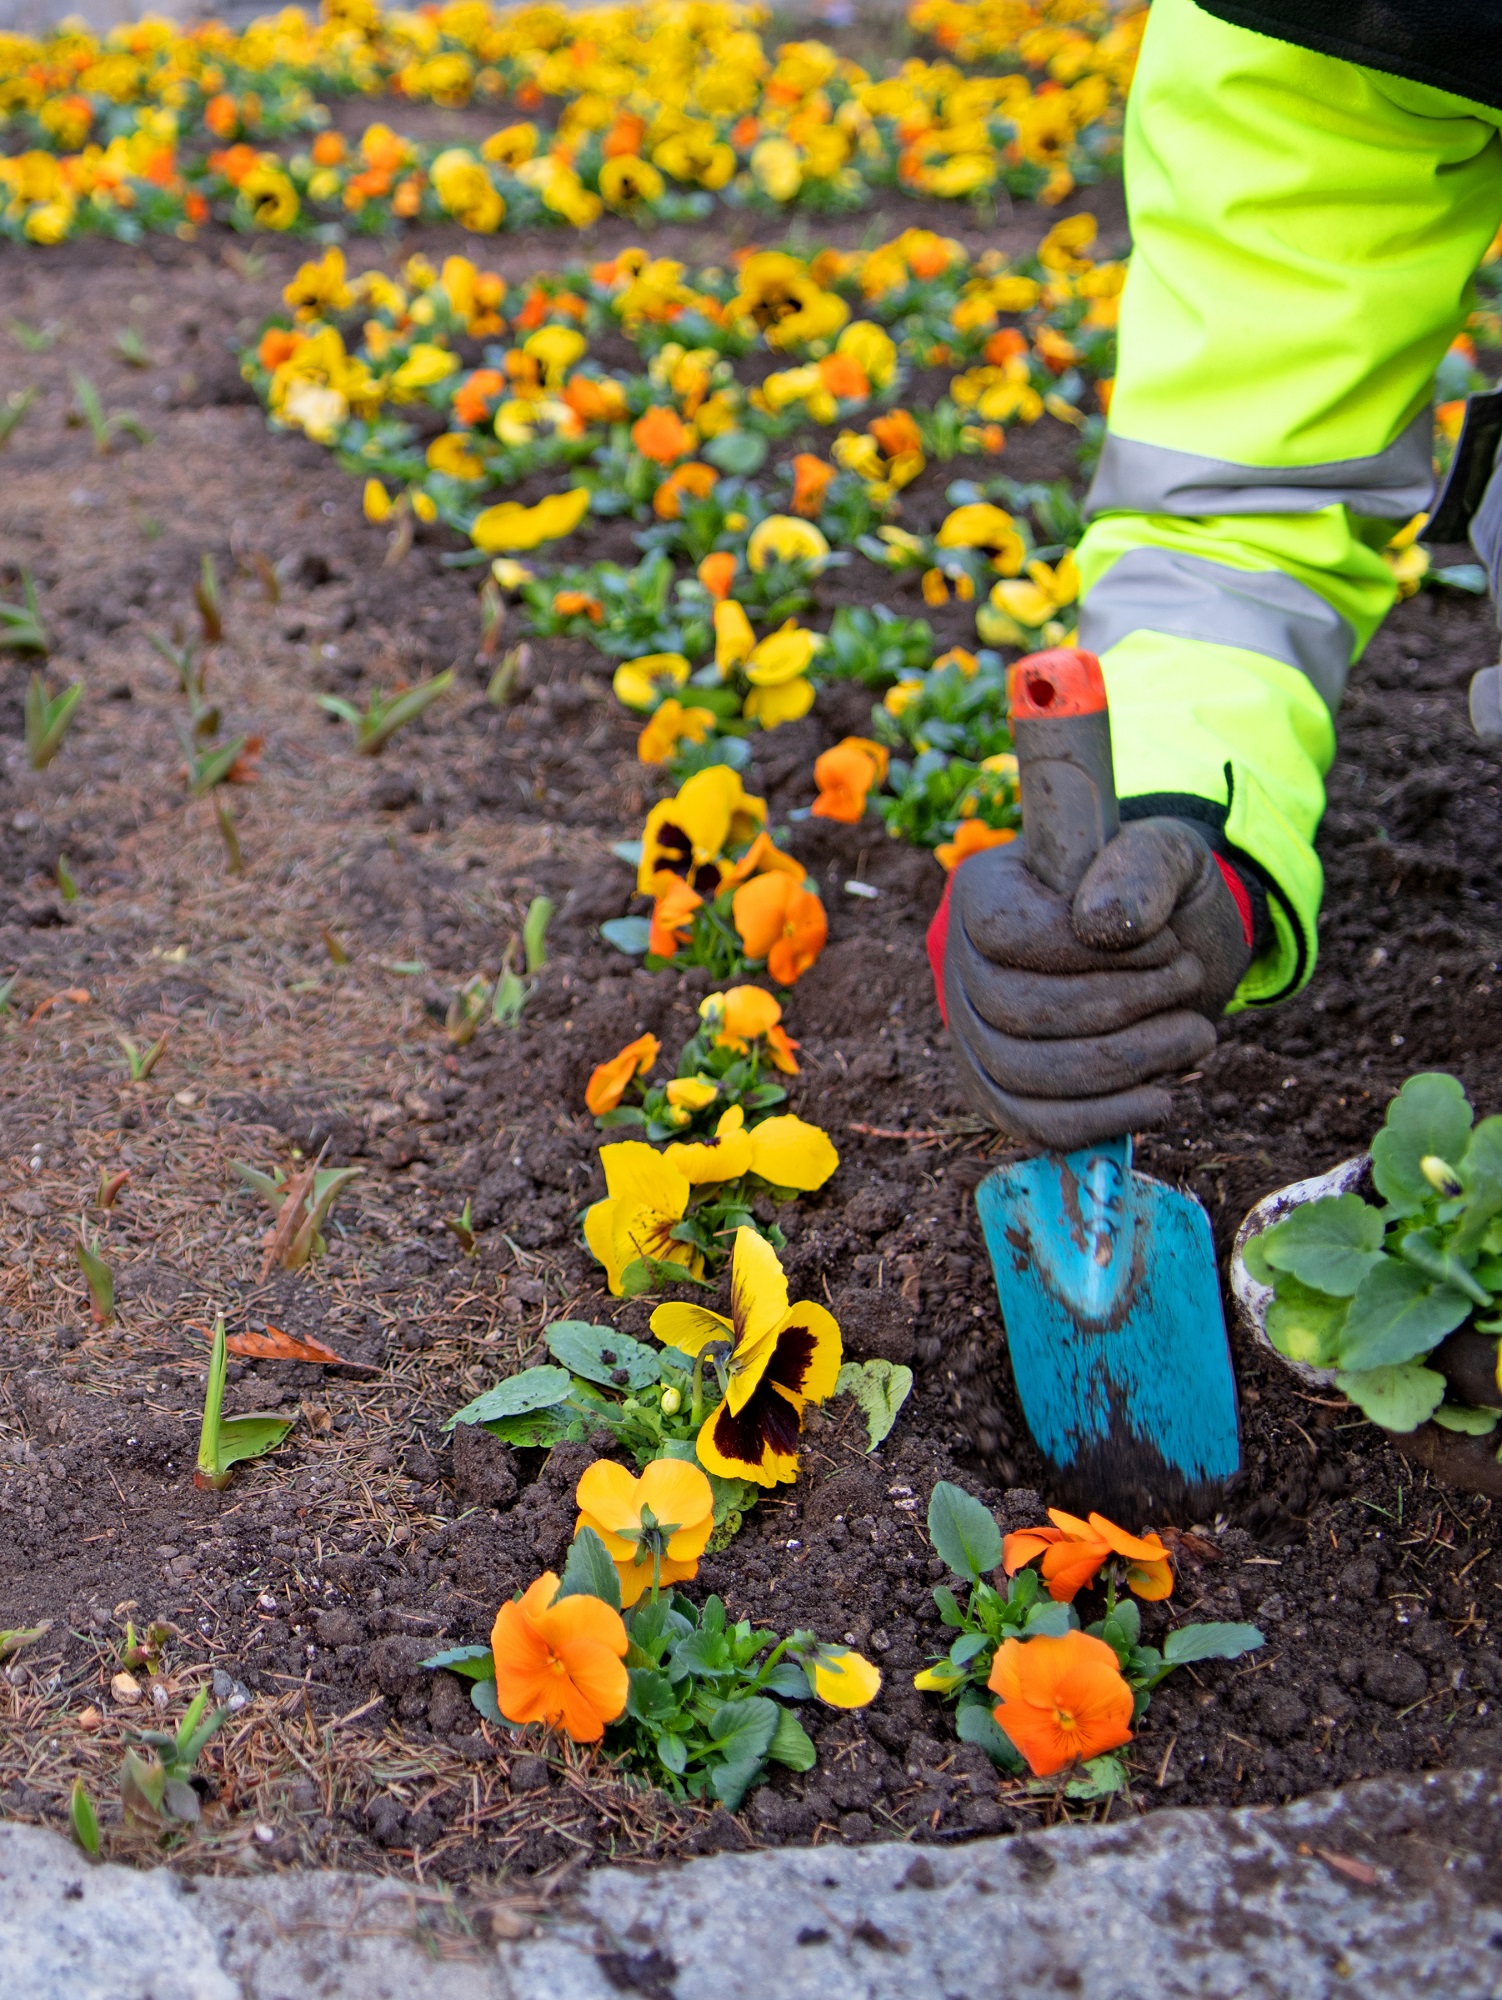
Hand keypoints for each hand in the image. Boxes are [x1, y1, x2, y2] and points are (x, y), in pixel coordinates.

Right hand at [943, 817, 1251, 1148]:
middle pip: (1015, 1009)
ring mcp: (972, 1033)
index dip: (1089, 949)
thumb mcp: (1168, 855)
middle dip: (1121, 1004)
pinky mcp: (999, 1091)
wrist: (1169, 952)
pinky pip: (1031, 1121)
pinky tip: (1160, 1099)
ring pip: (1022, 1072)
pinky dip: (1100, 1119)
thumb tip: (1099, 923)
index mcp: (982, 892)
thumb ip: (1143, 867)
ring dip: (1123, 1061)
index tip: (1166, 943)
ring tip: (1194, 1035)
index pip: (1008, 934)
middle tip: (1190, 979)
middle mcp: (962, 964)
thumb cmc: (1159, 895)